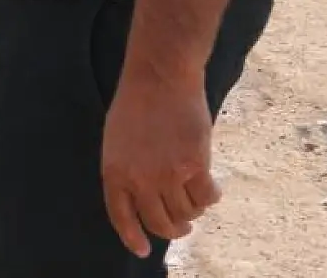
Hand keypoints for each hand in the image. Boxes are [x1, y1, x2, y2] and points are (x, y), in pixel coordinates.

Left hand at [101, 68, 218, 257]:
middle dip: (173, 229)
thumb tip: (144, 197)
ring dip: (193, 210)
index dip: (133, 238)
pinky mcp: (194, 166)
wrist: (160, 76)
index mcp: (114, 173)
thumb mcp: (116, 140)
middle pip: (159, 222)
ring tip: (196, 197)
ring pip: (186, 212)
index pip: (121, 218)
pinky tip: (211, 188)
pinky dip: (211, 198)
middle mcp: (139, 180)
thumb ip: (127, 170)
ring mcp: (167, 175)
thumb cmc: (137, 101)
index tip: (143, 250)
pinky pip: (206, 197)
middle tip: (183, 226)